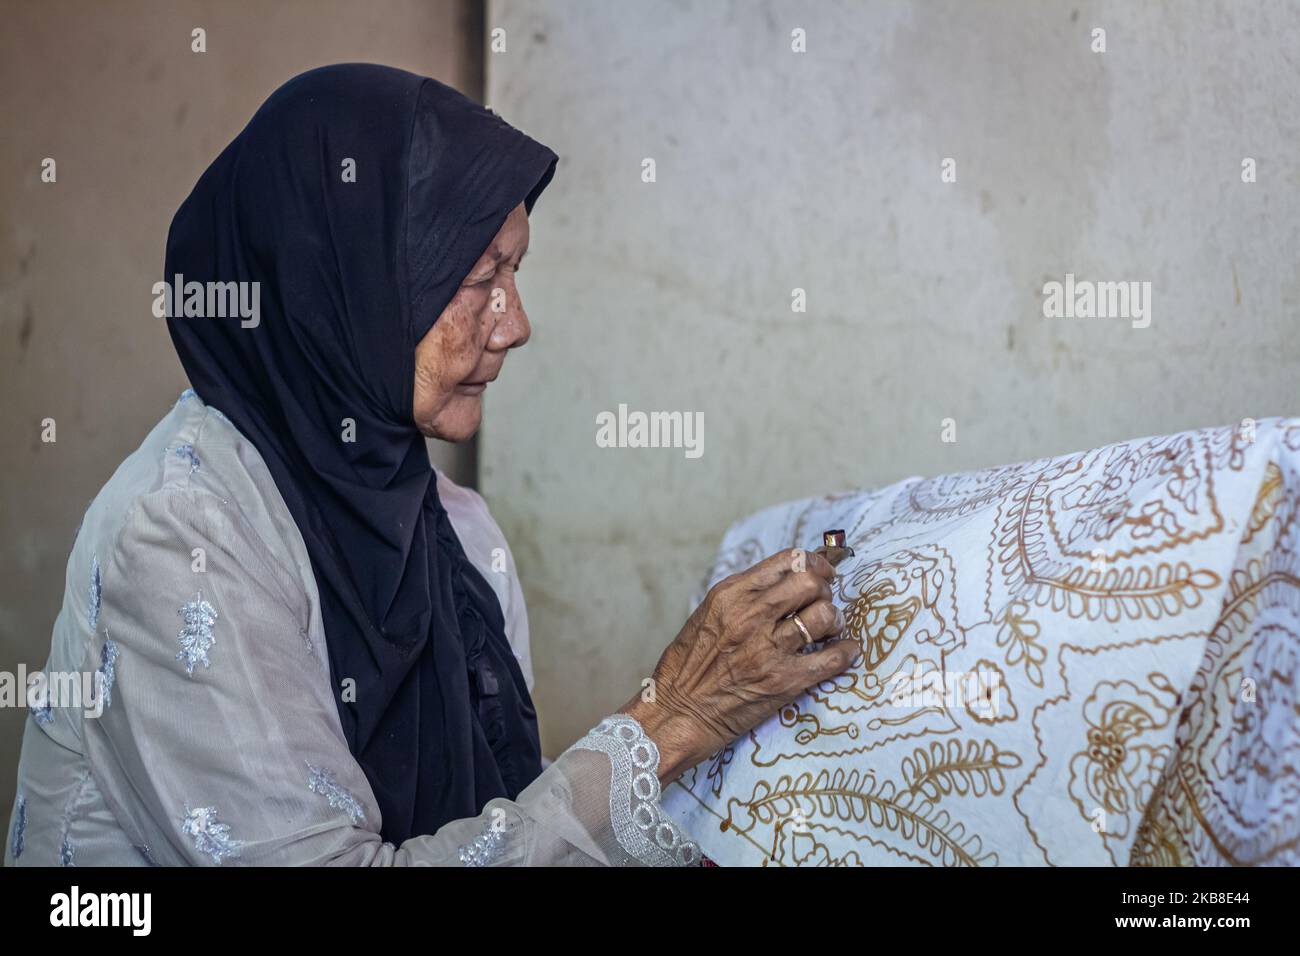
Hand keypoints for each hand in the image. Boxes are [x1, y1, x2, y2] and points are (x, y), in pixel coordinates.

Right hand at [620, 548, 857, 782]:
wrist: (676, 714)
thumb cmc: (686, 667)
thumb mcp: (707, 615)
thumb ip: (744, 596)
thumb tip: (785, 582)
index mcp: (731, 595)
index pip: (788, 560)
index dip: (814, 562)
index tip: (821, 572)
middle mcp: (751, 617)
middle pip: (811, 583)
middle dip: (825, 589)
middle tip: (824, 601)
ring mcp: (768, 650)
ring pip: (824, 616)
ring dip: (834, 620)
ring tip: (828, 629)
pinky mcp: (783, 682)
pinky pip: (832, 659)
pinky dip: (847, 652)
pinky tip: (848, 651)